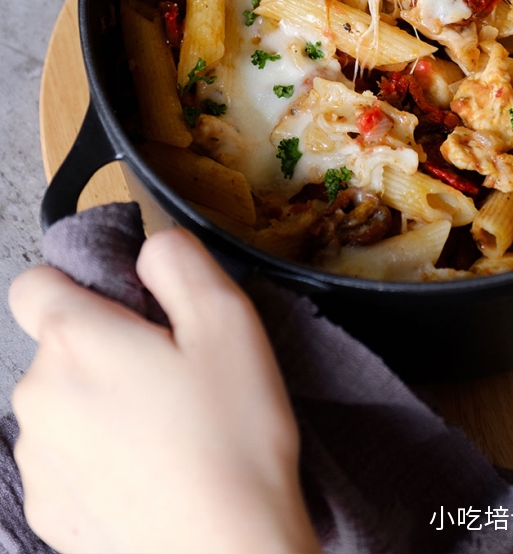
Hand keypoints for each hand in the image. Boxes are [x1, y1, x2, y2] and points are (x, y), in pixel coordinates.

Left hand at [9, 228, 319, 553]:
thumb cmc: (230, 442)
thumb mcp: (228, 320)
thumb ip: (179, 260)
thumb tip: (149, 249)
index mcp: (75, 341)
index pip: (35, 283)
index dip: (80, 282)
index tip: (128, 306)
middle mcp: (38, 397)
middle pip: (58, 345)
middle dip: (106, 346)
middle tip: (173, 372)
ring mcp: (38, 460)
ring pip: (62, 401)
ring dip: (101, 401)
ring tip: (168, 428)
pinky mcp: (50, 510)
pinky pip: (67, 457)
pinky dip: (100, 455)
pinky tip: (151, 470)